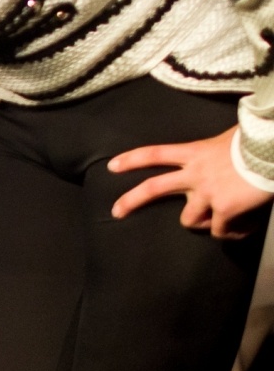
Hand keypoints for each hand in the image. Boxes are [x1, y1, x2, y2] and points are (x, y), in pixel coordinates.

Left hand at [109, 127, 273, 237]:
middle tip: (116, 212)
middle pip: (153, 188)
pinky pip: (220, 231)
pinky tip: (244, 227)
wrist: (272, 150)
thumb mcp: (230, 138)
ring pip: (189, 221)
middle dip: (131, 201)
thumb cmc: (258, 140)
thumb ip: (218, 150)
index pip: (155, 154)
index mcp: (195, 152)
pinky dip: (232, 232)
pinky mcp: (224, 210)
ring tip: (219, 223)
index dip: (133, 159)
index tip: (112, 166)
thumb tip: (227, 151)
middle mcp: (195, 174)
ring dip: (202, 223)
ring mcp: (207, 194)